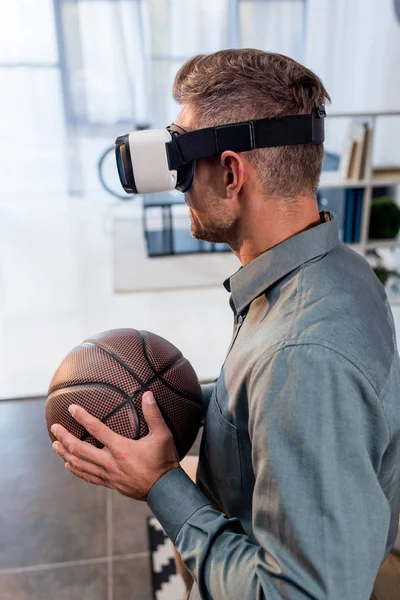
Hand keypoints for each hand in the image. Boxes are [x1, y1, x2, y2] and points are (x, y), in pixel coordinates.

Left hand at [51, 392, 179, 500]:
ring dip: (65, 453)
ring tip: (55, 445)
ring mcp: (108, 474)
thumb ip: (153, 414)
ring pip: (80, 464)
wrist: (165, 490)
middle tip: (54, 428)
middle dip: (64, 437)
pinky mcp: (110, 483)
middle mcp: (110, 462)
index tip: (71, 408)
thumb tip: (148, 394)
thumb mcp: (163, 435)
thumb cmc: (164, 461)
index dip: (82, 417)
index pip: (96, 429)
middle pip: (79, 449)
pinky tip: (69, 465)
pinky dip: (76, 470)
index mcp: (121, 448)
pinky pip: (88, 477)